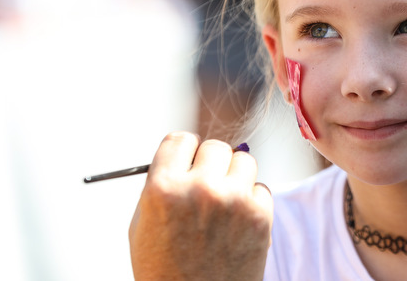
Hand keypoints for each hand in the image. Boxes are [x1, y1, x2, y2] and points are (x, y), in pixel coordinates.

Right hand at [129, 132, 272, 279]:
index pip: (180, 139)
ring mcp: (233, 201)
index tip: (188, 162)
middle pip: (216, 147)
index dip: (185, 152)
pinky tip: (238, 225)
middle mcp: (199, 189)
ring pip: (245, 160)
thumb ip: (163, 182)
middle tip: (208, 185)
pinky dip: (253, 201)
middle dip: (212, 164)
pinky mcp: (260, 216)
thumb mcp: (143, 223)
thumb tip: (189, 150)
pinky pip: (262, 188)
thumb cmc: (164, 268)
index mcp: (163, 188)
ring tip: (224, 205)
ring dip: (236, 177)